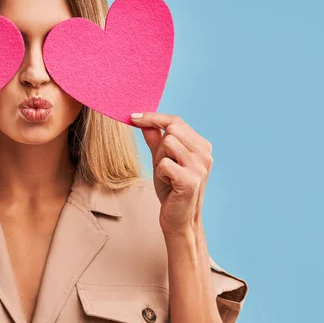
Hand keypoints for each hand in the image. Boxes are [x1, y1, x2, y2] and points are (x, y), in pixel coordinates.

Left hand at [130, 112, 212, 236]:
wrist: (179, 220)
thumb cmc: (171, 190)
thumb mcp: (161, 160)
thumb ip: (155, 140)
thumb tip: (143, 121)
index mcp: (201, 146)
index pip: (176, 121)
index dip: (153, 117)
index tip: (133, 117)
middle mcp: (204, 154)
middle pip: (171, 130)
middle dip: (160, 146)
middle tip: (163, 166)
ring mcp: (200, 166)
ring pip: (167, 144)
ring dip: (160, 160)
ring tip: (167, 176)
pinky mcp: (190, 180)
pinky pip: (164, 164)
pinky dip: (160, 173)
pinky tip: (169, 184)